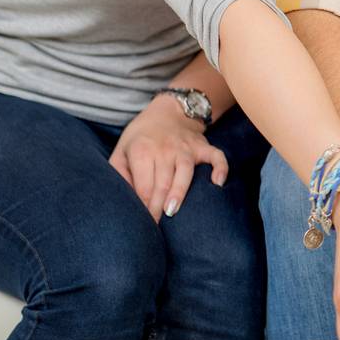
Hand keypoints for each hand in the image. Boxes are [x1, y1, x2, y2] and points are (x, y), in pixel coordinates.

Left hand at [110, 93, 228, 220]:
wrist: (169, 111)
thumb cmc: (142, 137)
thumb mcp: (122, 150)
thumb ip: (118, 173)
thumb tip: (121, 199)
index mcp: (142, 151)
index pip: (143, 185)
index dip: (142, 206)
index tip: (141, 224)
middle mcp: (164, 149)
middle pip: (162, 183)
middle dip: (157, 206)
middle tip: (154, 228)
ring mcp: (186, 148)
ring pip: (184, 172)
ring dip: (179, 192)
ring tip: (172, 211)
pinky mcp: (203, 147)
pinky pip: (216, 157)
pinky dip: (220, 169)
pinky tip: (218, 183)